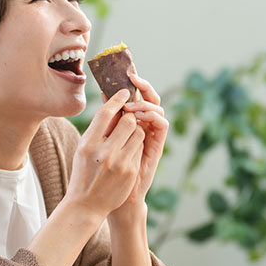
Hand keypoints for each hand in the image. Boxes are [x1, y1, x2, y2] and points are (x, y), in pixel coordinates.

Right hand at [64, 89, 144, 219]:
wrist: (86, 204)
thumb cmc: (83, 172)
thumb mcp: (83, 148)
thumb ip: (97, 127)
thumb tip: (110, 103)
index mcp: (88, 143)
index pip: (107, 112)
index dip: (118, 99)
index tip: (125, 91)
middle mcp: (104, 152)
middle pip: (128, 120)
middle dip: (131, 117)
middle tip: (128, 118)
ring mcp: (119, 162)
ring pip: (138, 133)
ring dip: (135, 132)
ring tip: (126, 139)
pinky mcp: (130, 171)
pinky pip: (140, 148)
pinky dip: (136, 146)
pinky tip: (127, 154)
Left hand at [105, 73, 168, 219]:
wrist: (112, 195)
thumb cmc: (104, 167)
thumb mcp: (102, 137)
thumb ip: (107, 116)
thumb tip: (103, 91)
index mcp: (130, 119)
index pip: (135, 95)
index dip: (132, 82)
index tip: (122, 70)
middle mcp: (143, 124)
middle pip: (149, 97)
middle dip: (142, 84)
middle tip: (132, 77)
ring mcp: (151, 134)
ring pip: (157, 108)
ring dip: (145, 102)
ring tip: (130, 105)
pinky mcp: (157, 145)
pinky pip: (162, 124)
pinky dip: (153, 116)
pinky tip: (139, 116)